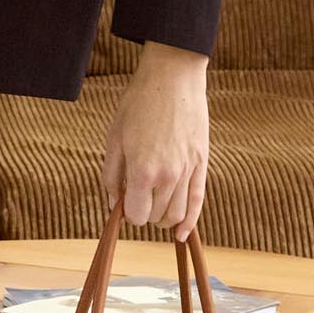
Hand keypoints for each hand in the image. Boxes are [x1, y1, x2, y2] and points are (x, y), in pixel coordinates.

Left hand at [101, 48, 209, 241]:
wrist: (172, 78)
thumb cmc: (138, 105)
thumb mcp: (114, 138)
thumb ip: (111, 176)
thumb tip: (113, 205)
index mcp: (142, 171)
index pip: (135, 215)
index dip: (127, 213)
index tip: (123, 201)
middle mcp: (168, 176)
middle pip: (155, 217)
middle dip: (143, 213)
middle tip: (136, 196)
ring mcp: (188, 171)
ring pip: (176, 214)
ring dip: (163, 217)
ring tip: (153, 204)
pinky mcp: (202, 164)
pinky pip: (197, 202)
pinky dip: (189, 222)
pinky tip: (180, 234)